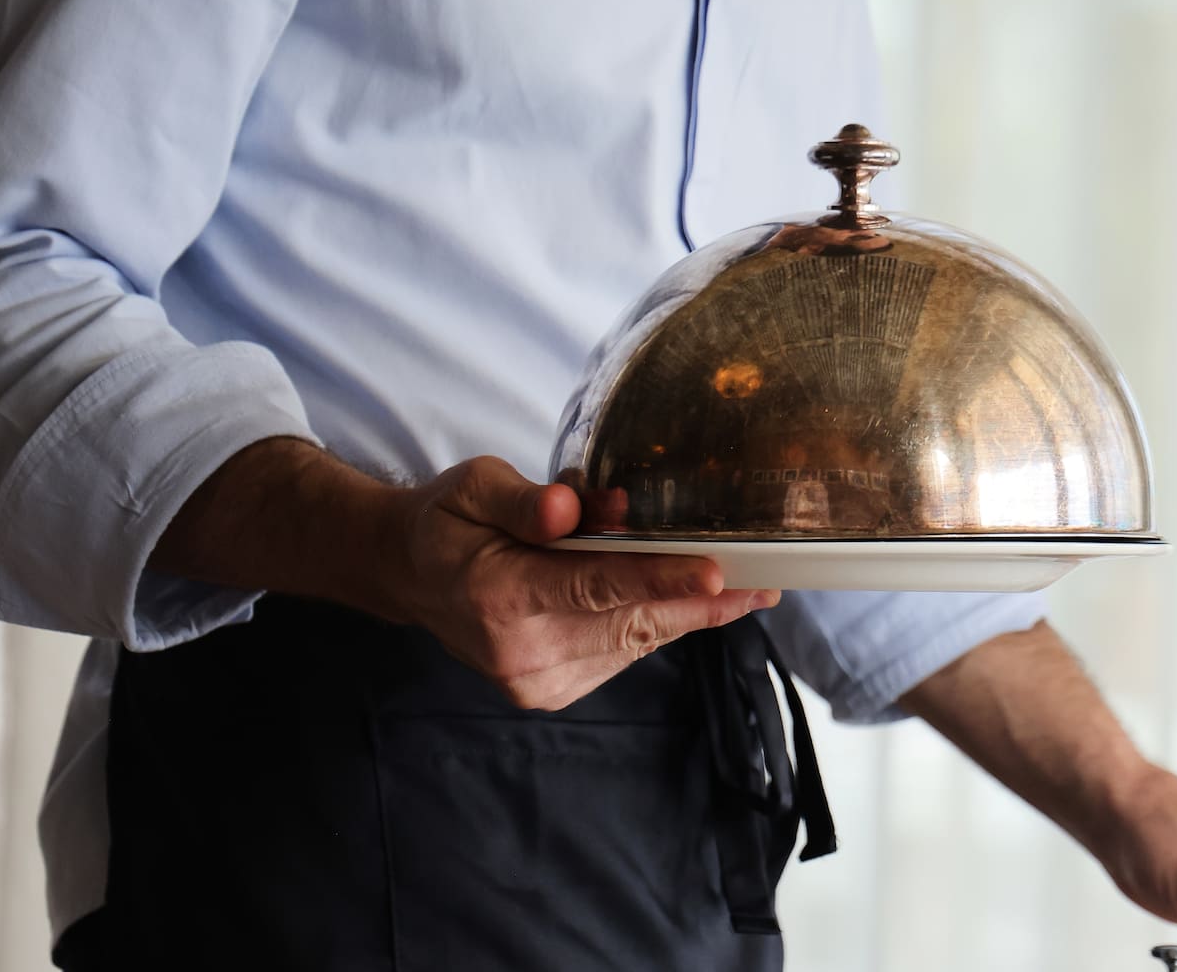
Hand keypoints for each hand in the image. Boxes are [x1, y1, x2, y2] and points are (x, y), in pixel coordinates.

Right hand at [373, 456, 776, 708]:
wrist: (410, 579)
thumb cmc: (446, 523)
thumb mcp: (470, 487)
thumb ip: (523, 499)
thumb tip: (568, 508)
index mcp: (498, 596)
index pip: (594, 586)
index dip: (660, 577)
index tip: (717, 572)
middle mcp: (521, 650)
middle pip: (630, 618)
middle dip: (700, 596)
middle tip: (767, 576)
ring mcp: (538, 680)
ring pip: (637, 639)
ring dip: (692, 611)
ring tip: (751, 587)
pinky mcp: (554, 690)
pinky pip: (624, 651)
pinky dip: (660, 622)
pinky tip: (696, 598)